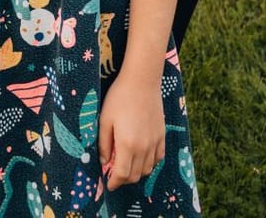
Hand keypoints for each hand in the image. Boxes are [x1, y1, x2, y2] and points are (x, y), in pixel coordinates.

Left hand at [98, 72, 164, 190]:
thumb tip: (104, 161)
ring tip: (127, 166)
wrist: (142, 81)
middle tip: (115, 175)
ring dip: (136, 173)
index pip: (122, 174)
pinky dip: (149, 164)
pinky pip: (158, 158)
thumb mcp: (105, 119)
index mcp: (128, 144)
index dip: (114, 182)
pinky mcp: (162, 135)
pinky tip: (141, 158)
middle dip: (124, 179)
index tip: (108, 184)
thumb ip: (104, 143)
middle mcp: (144, 148)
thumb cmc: (119, 97)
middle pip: (135, 175)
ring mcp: (155, 142)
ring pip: (147, 169)